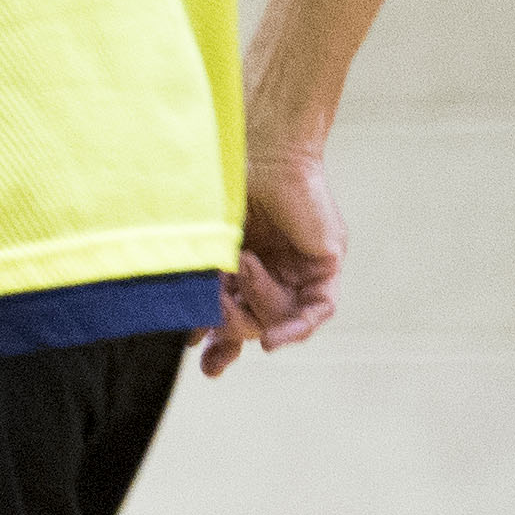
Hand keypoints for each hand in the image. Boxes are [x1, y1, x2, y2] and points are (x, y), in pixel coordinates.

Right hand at [205, 146, 345, 375]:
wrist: (263, 156)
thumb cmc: (226, 192)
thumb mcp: (207, 253)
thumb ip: (203, 291)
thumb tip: (189, 341)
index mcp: (238, 273)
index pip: (230, 321)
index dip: (216, 347)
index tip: (200, 358)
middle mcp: (270, 276)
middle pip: (253, 326)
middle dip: (230, 327)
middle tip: (215, 310)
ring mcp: (299, 271)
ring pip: (277, 318)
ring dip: (252, 310)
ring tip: (239, 277)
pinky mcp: (325, 263)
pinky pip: (318, 310)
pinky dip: (296, 329)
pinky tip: (272, 341)